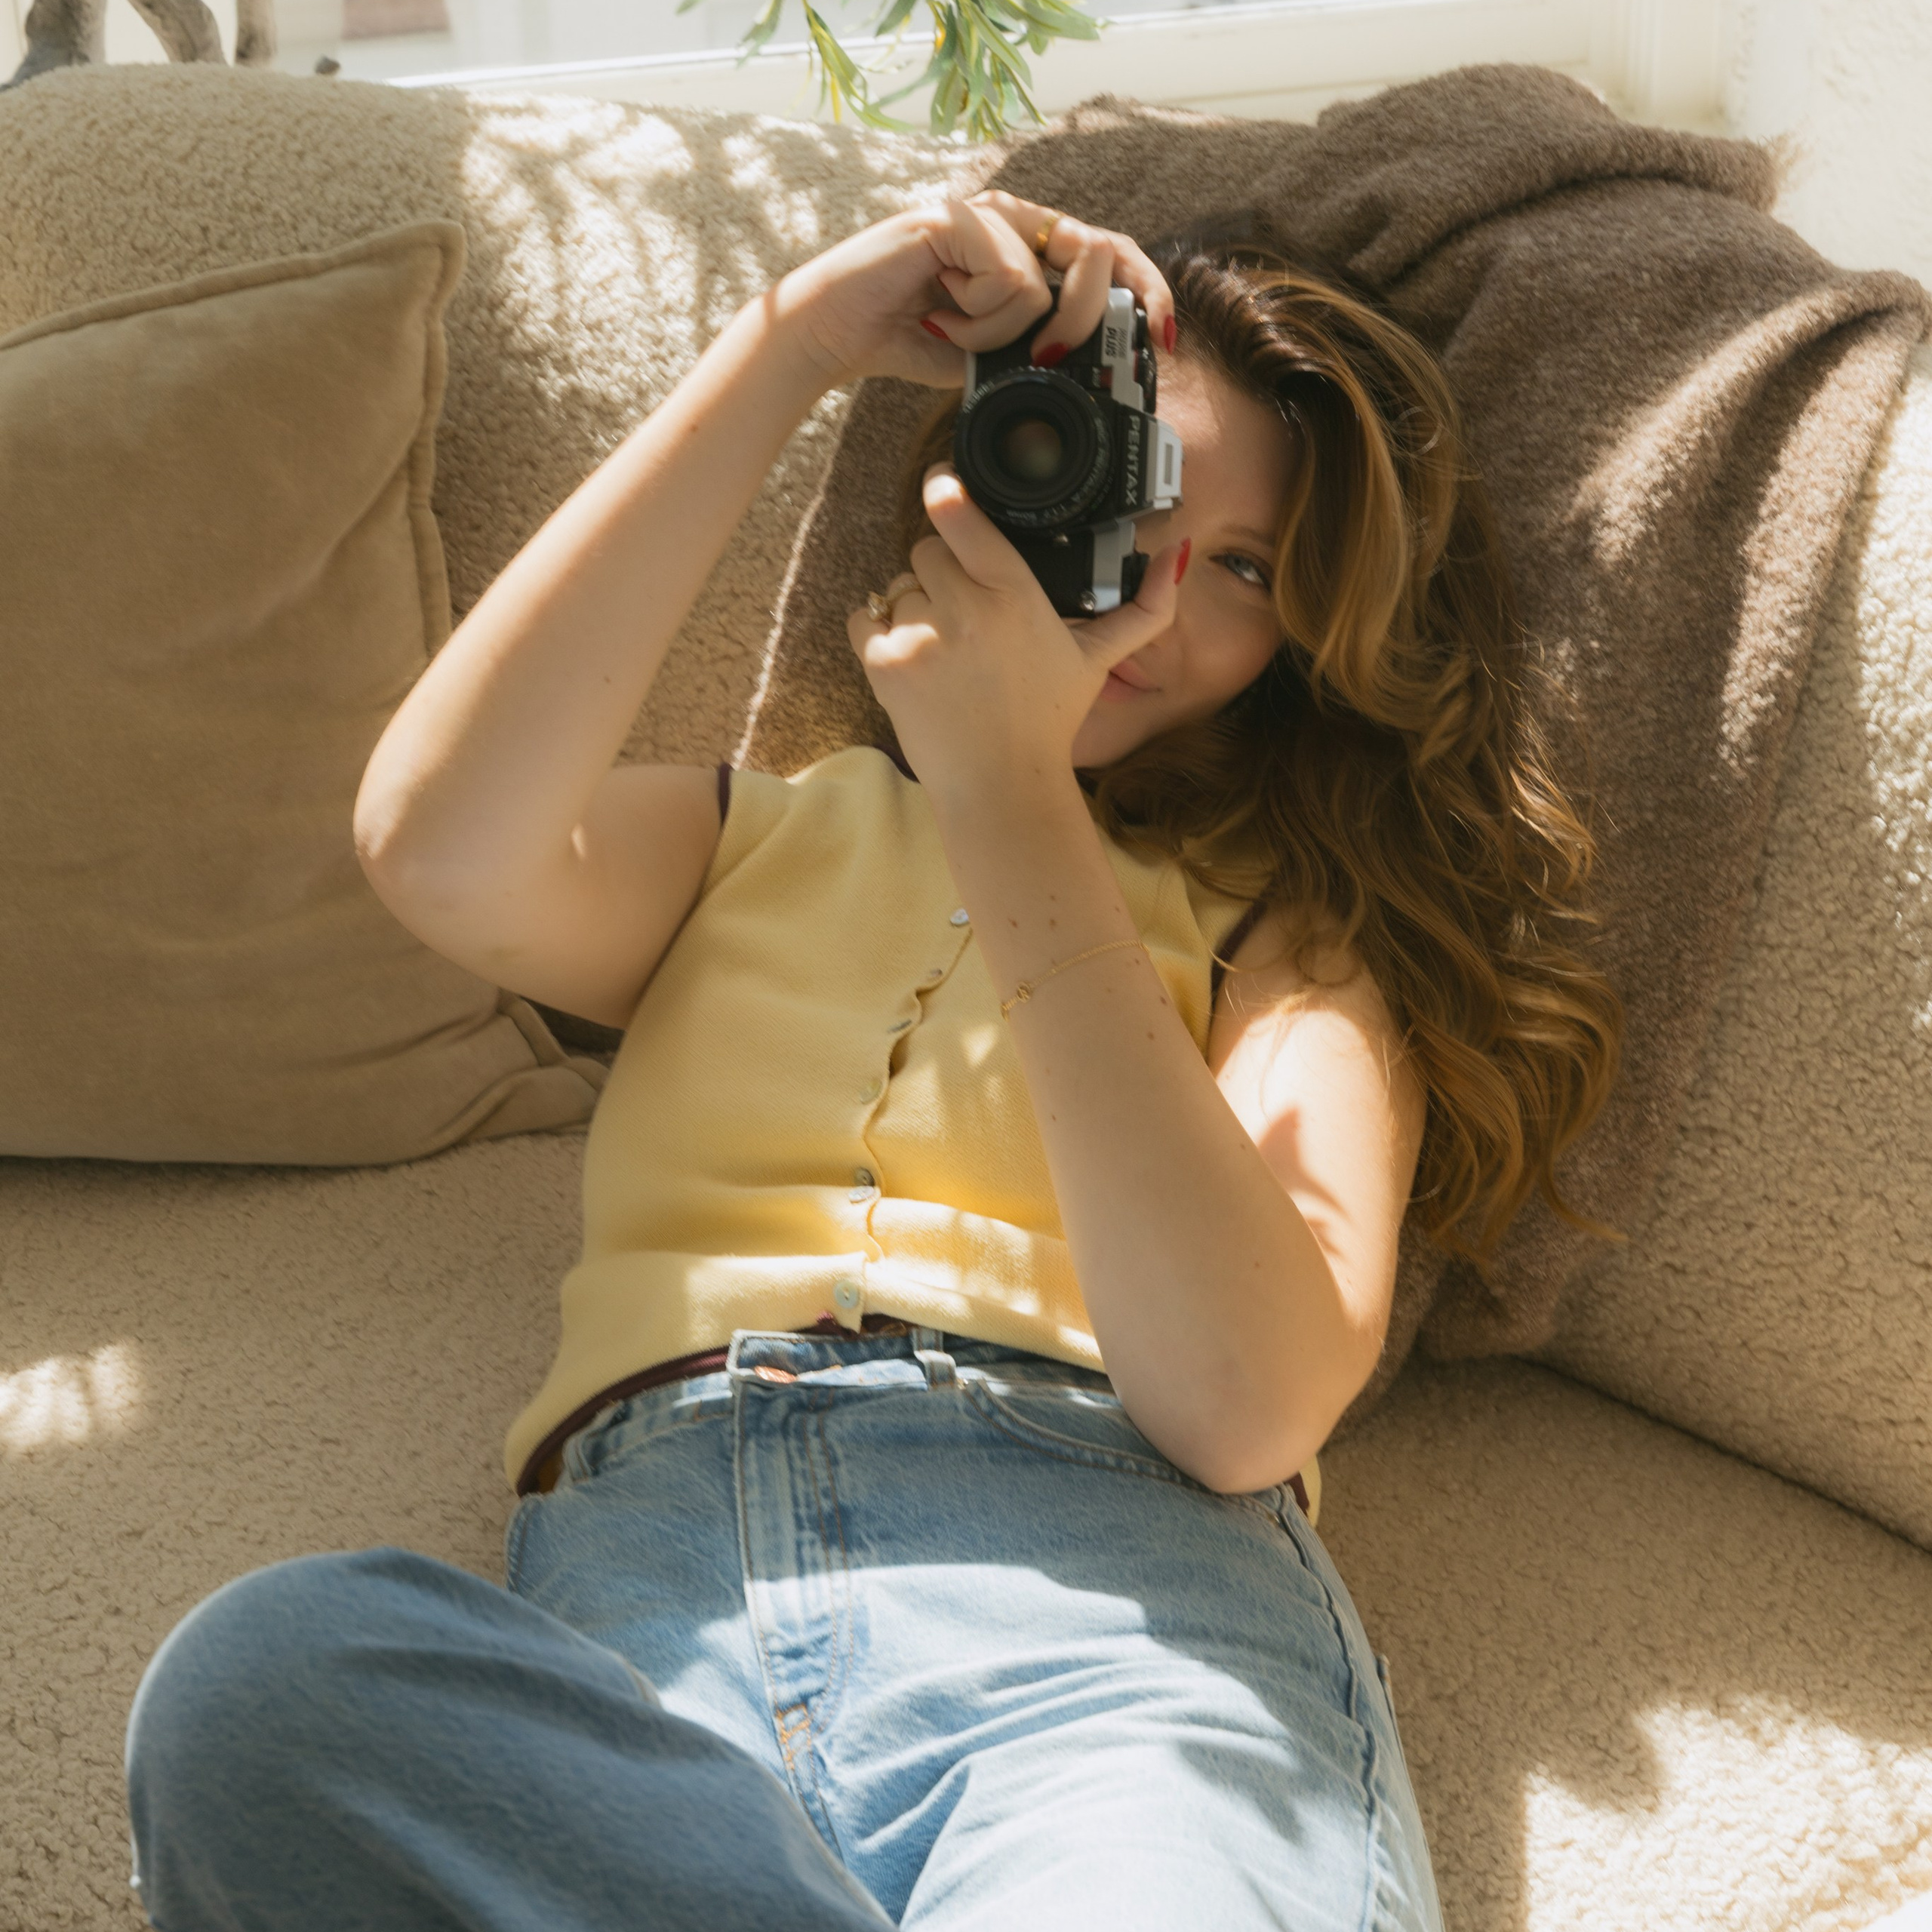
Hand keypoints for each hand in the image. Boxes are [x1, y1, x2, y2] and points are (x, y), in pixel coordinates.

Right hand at [774, 189, 1174, 390]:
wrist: (834, 334)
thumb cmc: (906, 338)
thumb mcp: (991, 353)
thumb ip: (1039, 346)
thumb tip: (1092, 364)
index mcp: (1028, 244)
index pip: (1111, 252)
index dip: (1148, 288)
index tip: (1163, 339)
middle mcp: (1014, 218)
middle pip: (1100, 254)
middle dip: (1088, 316)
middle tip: (1050, 354)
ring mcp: (986, 213)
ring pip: (1047, 280)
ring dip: (1002, 332)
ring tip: (953, 329)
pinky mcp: (958, 220)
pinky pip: (1010, 281)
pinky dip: (978, 319)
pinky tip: (938, 313)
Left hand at [847, 462, 1185, 798]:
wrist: (1000, 785)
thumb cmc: (1048, 720)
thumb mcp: (1098, 660)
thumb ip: (1145, 607)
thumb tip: (1176, 552)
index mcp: (1014, 596)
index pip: (963, 520)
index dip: (946, 493)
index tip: (939, 481)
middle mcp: (965, 610)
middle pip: (927, 550)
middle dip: (942, 573)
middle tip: (966, 615)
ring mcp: (920, 638)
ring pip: (899, 586)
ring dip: (915, 608)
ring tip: (946, 650)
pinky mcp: (885, 665)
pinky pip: (865, 618)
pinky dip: (881, 632)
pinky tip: (913, 659)